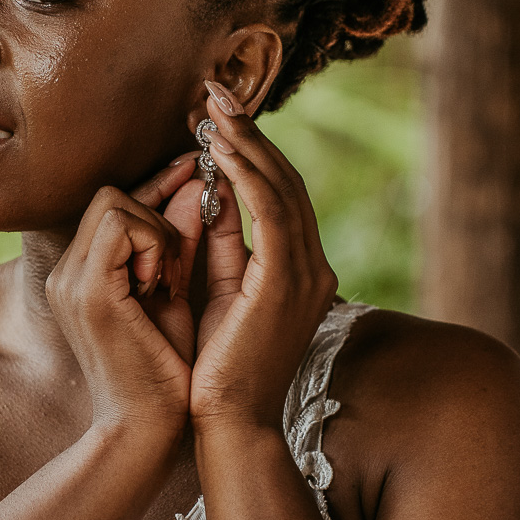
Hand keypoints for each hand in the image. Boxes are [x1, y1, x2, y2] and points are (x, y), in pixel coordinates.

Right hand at [45, 154, 201, 439]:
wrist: (148, 430)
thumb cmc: (166, 371)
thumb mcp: (175, 290)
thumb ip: (178, 239)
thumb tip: (196, 183)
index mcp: (82, 273)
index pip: (114, 203)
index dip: (157, 187)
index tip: (197, 176)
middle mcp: (66, 272)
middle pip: (110, 193)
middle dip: (157, 212)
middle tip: (176, 267)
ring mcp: (70, 280)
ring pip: (114, 200)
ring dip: (157, 231)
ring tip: (168, 281)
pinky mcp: (87, 291)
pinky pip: (122, 225)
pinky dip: (154, 244)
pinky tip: (161, 286)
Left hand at [189, 86, 337, 431]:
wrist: (227, 424)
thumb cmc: (215, 370)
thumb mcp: (215, 292)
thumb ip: (218, 245)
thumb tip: (206, 194)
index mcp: (300, 272)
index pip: (280, 195)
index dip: (249, 151)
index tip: (214, 118)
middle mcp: (313, 268)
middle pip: (286, 181)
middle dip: (247, 133)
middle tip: (211, 94)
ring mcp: (306, 276)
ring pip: (281, 188)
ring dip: (245, 144)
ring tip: (211, 110)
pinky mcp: (285, 284)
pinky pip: (270, 212)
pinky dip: (247, 176)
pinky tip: (221, 150)